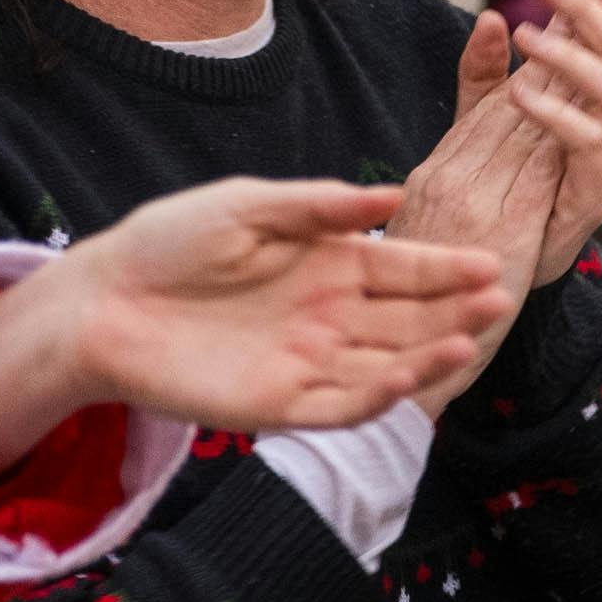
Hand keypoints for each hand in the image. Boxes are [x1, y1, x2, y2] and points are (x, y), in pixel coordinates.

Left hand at [0, 180, 518, 476]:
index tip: (491, 261)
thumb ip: (316, 204)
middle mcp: (328, 316)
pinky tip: (412, 375)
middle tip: (500, 295)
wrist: (101, 302)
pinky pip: (343, 406)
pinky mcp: (280, 406)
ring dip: (432, 355)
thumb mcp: (246, 205)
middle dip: (455, 309)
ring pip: (388, 364)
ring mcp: (308, 363)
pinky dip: (382, 395)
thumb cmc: (168, 242)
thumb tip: (389, 195)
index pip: (402, 266)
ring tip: (474, 335)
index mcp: (325, 263)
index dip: (446, 266)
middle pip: (408, 317)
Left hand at [395, 0, 601, 295]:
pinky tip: (521, 93)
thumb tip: (487, 17)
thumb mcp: (480, 124)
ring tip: (528, 35)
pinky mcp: (591, 196)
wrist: (495, 269)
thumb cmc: (496, 192)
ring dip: (573, 56)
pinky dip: (558, 113)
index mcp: (586, 103)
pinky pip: (587, 145)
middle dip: (587, 10)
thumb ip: (483, 75)